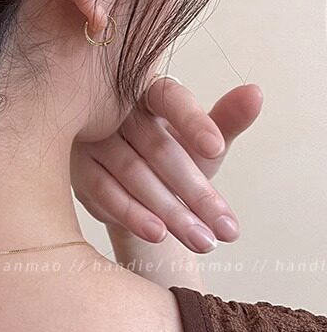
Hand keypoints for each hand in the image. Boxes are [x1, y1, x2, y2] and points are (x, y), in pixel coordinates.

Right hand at [71, 79, 262, 252]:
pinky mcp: (77, 167)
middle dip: (195, 192)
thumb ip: (226, 119)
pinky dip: (133, 214)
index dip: (194, 122)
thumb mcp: (200, 140)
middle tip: (228, 230)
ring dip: (169, 210)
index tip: (217, 149)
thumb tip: (256, 92)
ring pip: (133, 173)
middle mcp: (114, 107)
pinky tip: (159, 233)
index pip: (171, 99)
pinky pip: (105, 190)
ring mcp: (91, 136)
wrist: (126, 184)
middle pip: (157, 147)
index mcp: (149, 91)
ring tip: (203, 240)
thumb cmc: (168, 153)